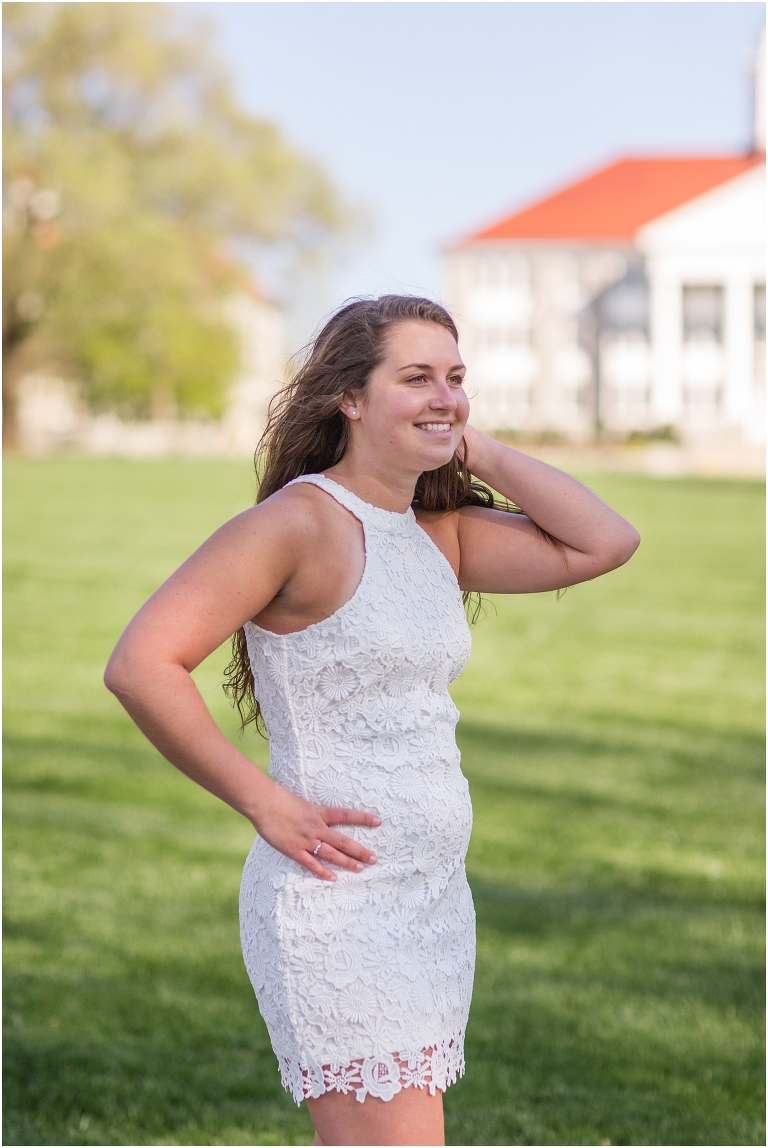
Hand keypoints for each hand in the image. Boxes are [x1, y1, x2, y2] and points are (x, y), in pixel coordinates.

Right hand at [251, 781, 380, 880]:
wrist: (263, 803)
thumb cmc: (280, 799)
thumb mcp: (302, 803)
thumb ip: (312, 813)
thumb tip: (319, 817)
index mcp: (320, 813)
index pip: (346, 816)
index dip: (363, 819)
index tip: (379, 821)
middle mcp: (317, 828)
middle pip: (343, 841)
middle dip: (360, 851)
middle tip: (374, 858)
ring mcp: (306, 840)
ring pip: (332, 854)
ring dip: (347, 862)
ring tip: (360, 868)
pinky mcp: (294, 851)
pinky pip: (311, 864)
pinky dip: (323, 872)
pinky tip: (334, 878)